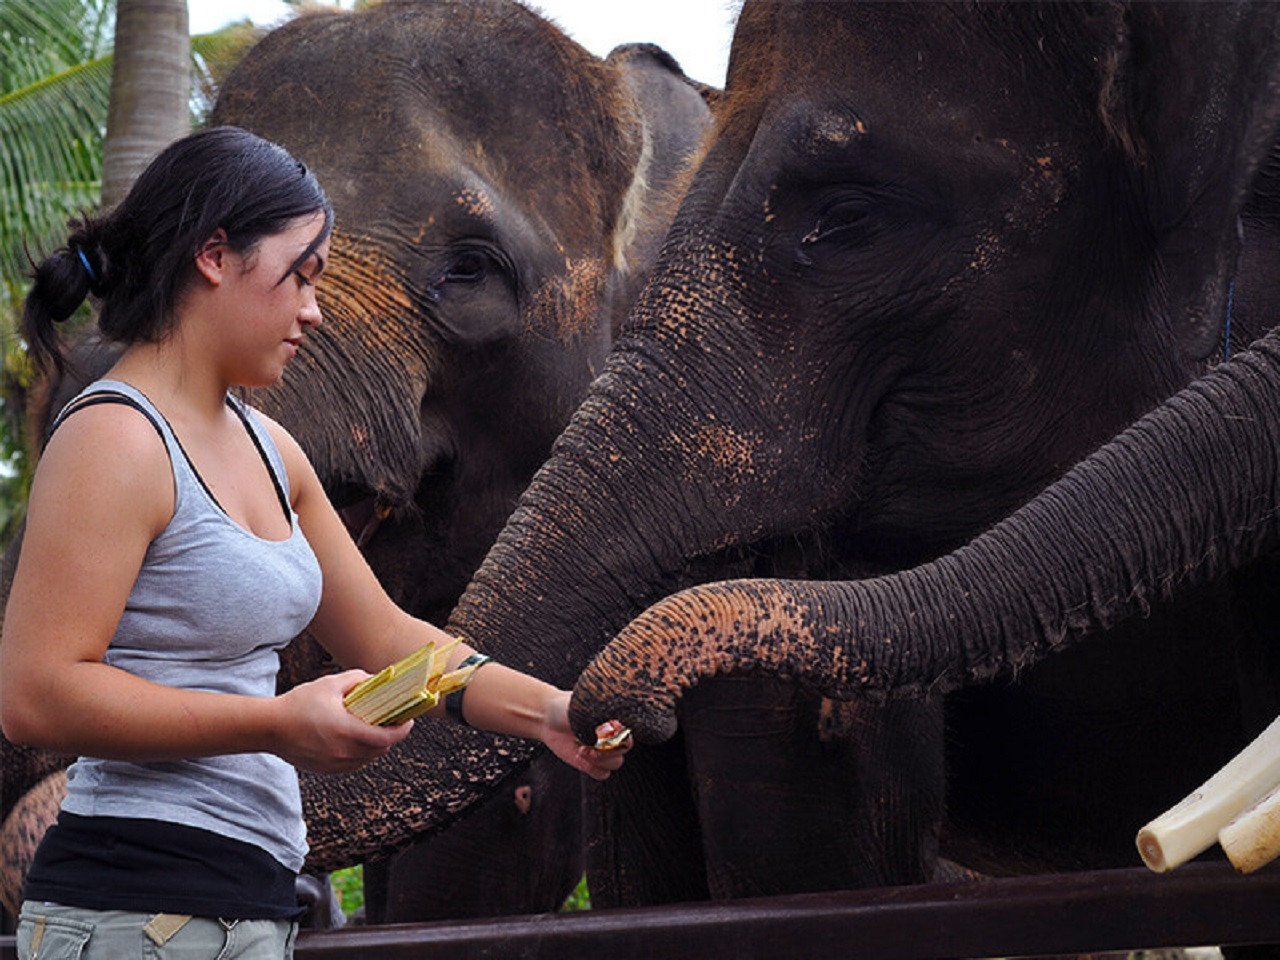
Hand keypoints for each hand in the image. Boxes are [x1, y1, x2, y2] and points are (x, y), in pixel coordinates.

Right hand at [274, 670, 412, 772]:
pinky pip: (354, 764)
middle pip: (380, 749)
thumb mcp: (330, 684)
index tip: (409, 720)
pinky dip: (361, 753)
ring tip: (375, 729)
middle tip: (393, 721)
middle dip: (390, 736)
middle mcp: (343, 752)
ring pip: (368, 758)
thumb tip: (376, 680)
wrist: (269, 727)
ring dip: (376, 746)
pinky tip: (357, 740)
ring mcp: (334, 764)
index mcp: (346, 731)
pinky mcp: (326, 770)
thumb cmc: (299, 703)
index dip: (402, 730)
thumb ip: (357, 679)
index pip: (386, 737)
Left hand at [540, 689, 630, 779]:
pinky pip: (602, 774)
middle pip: (623, 749)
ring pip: (615, 763)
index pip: (628, 731)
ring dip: (600, 760)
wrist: (547, 719)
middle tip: (592, 744)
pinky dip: (592, 768)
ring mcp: (602, 751)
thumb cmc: (566, 707)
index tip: (602, 730)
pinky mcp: (592, 764)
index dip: (618, 734)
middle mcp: (611, 736)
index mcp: (614, 720)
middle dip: (608, 748)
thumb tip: (609, 724)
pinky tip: (579, 756)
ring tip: (582, 750)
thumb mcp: (582, 706)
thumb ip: (598, 713)